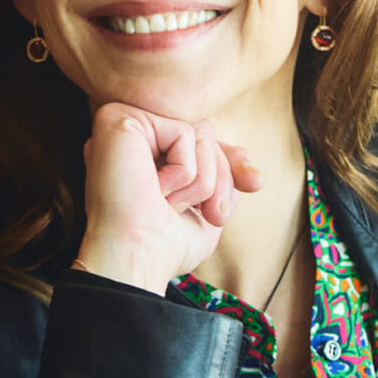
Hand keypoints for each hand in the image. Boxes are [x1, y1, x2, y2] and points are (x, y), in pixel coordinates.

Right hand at [73, 102, 263, 290]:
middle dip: (220, 177)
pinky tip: (156, 190)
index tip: (255, 183)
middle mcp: (129, 136)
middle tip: (214, 216)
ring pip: (199, 132)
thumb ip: (223, 187)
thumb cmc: (162, 248)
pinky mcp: (122, 119)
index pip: (197, 141)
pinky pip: (183, 132)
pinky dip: (184, 170)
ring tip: (171, 205)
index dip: (228, 161)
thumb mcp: (204, 216)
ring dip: (203, 179)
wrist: (135, 258)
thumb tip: (255, 176)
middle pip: (204, 134)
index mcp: (141, 155)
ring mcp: (123, 124)